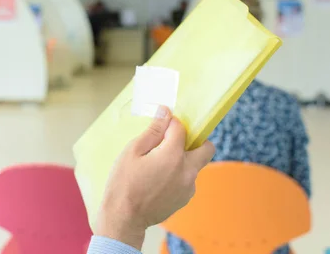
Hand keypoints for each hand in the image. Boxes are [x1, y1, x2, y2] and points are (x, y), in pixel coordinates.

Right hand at [94, 106, 214, 249]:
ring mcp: (189, 187)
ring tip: (159, 165)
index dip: (171, 122)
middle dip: (195, 140)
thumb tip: (165, 112)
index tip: (161, 123)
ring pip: (196, 164)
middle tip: (174, 142)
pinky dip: (179, 174)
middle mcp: (187, 171)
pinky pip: (188, 179)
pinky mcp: (185, 198)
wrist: (124, 218)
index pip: (181, 128)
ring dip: (184, 159)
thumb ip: (153, 131)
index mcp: (173, 156)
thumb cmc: (123, 182)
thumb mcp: (132, 151)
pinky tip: (158, 180)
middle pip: (206, 148)